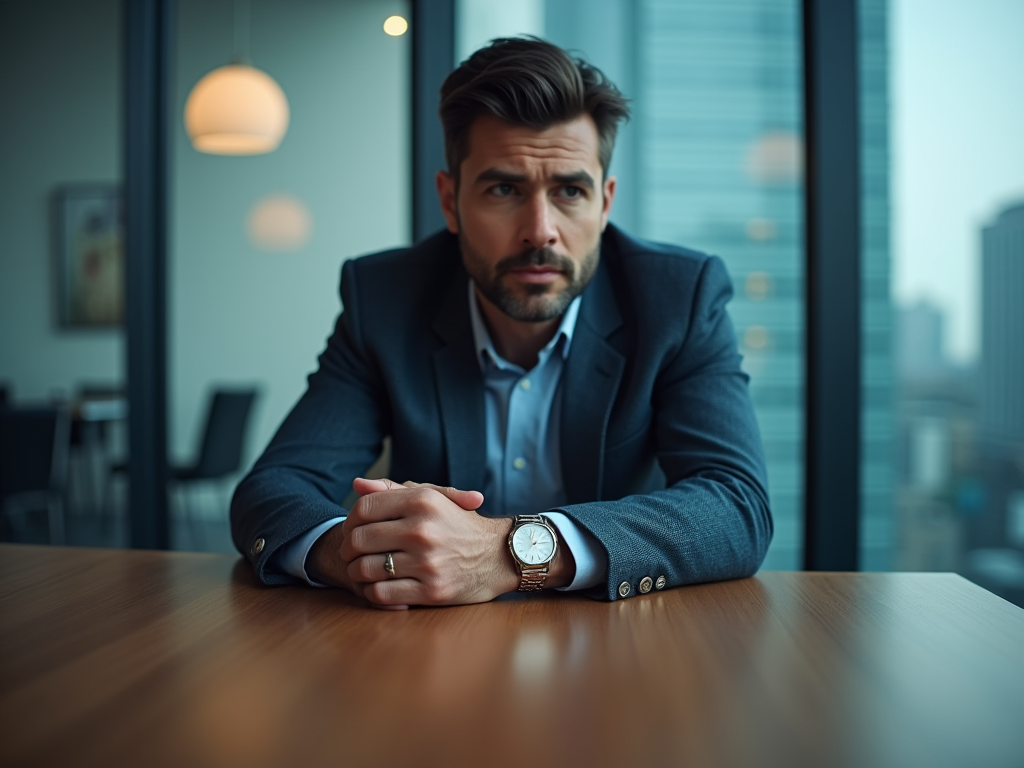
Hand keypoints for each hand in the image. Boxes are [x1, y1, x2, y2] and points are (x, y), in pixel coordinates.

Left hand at [341, 477, 520, 608]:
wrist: (498, 556)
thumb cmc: (459, 525)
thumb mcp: (432, 498)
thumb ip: (394, 490)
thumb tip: (358, 484)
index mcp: (422, 501)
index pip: (364, 508)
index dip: (350, 519)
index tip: (352, 529)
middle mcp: (423, 530)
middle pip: (359, 539)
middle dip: (348, 548)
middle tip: (351, 553)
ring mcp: (427, 562)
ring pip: (365, 569)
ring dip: (357, 572)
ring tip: (362, 570)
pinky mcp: (431, 591)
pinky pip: (381, 594)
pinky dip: (372, 592)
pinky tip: (378, 586)